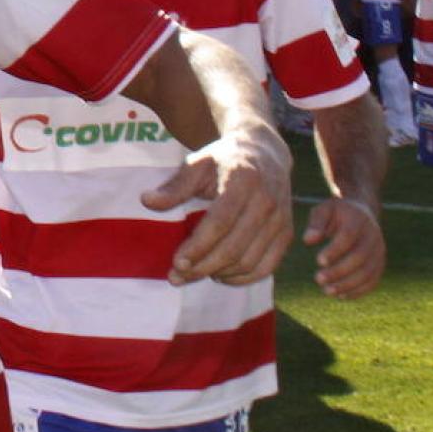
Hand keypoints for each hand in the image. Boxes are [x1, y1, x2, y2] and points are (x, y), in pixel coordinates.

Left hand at [143, 129, 293, 286]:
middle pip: (235, 247)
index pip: (220, 223)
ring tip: (194, 274)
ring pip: (250, 261)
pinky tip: (221, 276)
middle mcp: (267, 201)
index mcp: (243, 180)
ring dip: (220, 274)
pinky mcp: (286, 233)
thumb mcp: (197, 164)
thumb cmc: (223, 160)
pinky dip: (243, 278)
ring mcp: (280, 219)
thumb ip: (174, 186)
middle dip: (203, 267)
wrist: (264, 153)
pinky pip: (267, 266)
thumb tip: (146, 201)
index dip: (198, 247)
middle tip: (177, 277)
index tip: (176, 263)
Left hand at [303, 197, 385, 299]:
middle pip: (360, 257)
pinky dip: (358, 291)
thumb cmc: (337, 213)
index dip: (335, 250)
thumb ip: (316, 223)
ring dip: (348, 284)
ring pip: (368, 272)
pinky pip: (372, 280)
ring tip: (327, 291)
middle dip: (339, 271)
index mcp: (358, 219)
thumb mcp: (324, 210)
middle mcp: (373, 236)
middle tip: (318, 279)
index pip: (348, 236)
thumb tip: (308, 240)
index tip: (318, 261)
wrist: (363, 214)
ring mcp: (379, 251)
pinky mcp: (380, 264)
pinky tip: (341, 296)